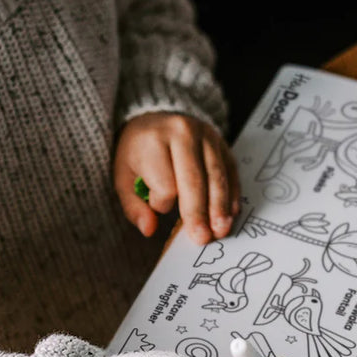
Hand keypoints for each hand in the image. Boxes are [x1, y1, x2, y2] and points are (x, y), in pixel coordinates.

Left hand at [114, 112, 240, 244]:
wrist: (155, 118)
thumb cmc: (139, 153)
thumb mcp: (124, 177)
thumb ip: (134, 206)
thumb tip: (149, 229)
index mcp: (153, 141)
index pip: (164, 184)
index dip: (162, 203)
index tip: (157, 204)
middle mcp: (183, 133)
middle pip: (194, 181)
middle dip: (199, 213)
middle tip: (203, 238)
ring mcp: (207, 135)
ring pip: (217, 177)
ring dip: (220, 206)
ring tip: (220, 229)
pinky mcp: (222, 142)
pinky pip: (230, 170)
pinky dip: (231, 193)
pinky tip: (231, 212)